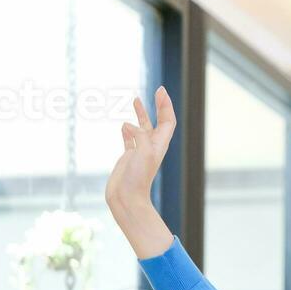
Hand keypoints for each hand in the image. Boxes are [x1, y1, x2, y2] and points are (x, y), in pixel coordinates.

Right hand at [106, 86, 179, 258]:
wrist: (126, 198)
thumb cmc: (137, 179)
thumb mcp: (142, 153)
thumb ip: (140, 136)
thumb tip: (129, 127)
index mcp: (159, 145)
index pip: (167, 121)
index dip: (166, 106)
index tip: (160, 91)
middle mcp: (151, 147)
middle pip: (158, 122)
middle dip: (158, 106)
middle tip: (156, 91)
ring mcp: (139, 151)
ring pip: (142, 128)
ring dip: (140, 115)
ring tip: (135, 100)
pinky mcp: (128, 157)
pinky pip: (129, 139)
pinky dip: (127, 130)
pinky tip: (123, 126)